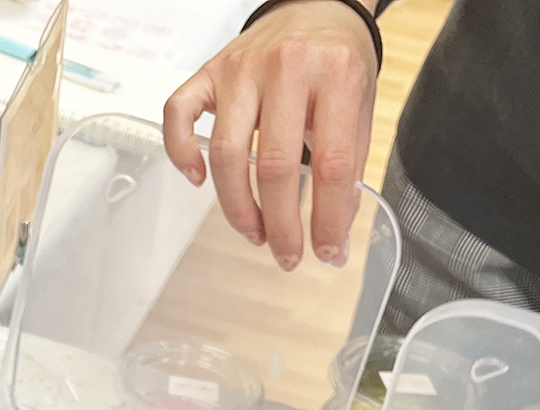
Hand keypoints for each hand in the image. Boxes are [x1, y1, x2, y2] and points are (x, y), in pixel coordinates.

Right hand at [164, 1, 377, 269]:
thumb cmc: (337, 59)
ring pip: (227, 154)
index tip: (326, 251)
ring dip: (237, 206)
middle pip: (275, 167)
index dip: (327, 219)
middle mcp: (285, 67)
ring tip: (253, 231)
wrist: (316, 6)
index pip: (331, 164)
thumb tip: (332, 232)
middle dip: (280, 225)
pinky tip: (197, 179)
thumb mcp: (360, 107)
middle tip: (286, 254)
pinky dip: (181, 152)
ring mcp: (240, 68)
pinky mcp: (209, 70)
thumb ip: (349, 166)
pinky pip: (179, 114)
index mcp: (336, 74)